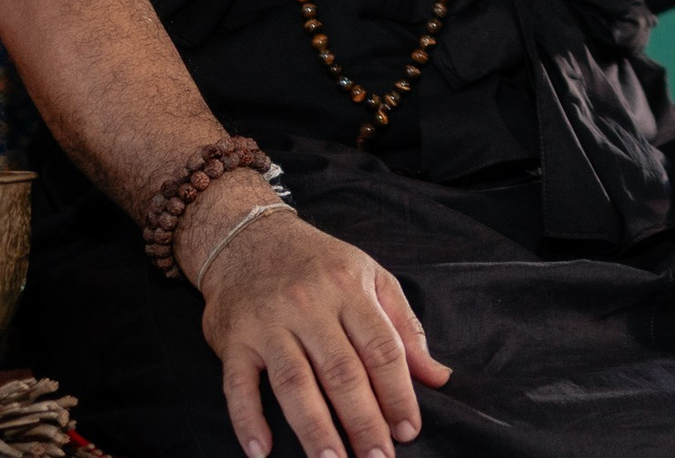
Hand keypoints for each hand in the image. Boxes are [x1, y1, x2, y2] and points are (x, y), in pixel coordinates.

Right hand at [196, 206, 451, 457]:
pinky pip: (238, 384)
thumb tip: (439, 378)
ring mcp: (269, 323)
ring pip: (295, 382)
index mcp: (350, 289)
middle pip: (342, 371)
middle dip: (363, 420)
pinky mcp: (235, 340)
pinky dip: (247, 419)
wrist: (247, 238)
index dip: (398, 393)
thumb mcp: (371, 278)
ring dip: (315, 428)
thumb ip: (405, 329)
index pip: (382, 349)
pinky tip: (261, 450)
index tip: (408, 431)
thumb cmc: (318, 264)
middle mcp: (309, 305)